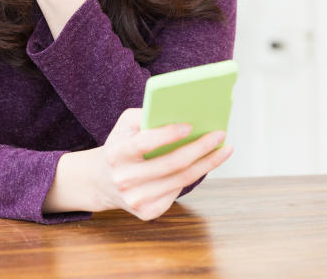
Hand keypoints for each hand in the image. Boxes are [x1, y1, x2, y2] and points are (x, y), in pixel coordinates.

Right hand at [89, 108, 233, 220]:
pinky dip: (194, 176)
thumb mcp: (123, 126)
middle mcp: (124, 179)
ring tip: (223, 149)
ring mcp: (135, 199)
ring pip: (181, 180)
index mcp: (116, 154)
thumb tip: (179, 114)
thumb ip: (145, 116)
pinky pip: (177, 192)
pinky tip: (206, 165)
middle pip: (171, 164)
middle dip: (200, 148)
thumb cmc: (121, 147)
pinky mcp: (147, 212)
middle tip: (220, 135)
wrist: (102, 182)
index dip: (167, 134)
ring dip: (207, 163)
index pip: (143, 143)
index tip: (190, 125)